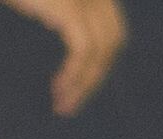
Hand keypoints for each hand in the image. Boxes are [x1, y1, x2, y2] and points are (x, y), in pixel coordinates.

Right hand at [0, 0, 122, 111]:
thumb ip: (50, 6)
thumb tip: (49, 26)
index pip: (111, 31)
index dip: (99, 60)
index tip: (75, 84)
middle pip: (113, 40)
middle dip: (95, 76)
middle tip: (71, 103)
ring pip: (103, 49)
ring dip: (85, 82)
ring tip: (63, 105)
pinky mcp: (70, 10)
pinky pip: (83, 49)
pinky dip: (75, 73)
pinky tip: (59, 89)